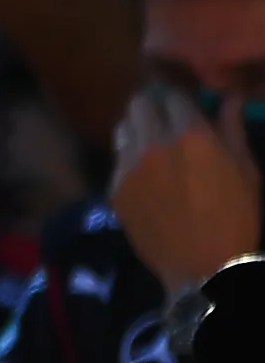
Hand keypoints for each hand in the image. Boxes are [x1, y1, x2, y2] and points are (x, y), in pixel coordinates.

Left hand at [113, 84, 261, 295]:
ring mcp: (129, 167)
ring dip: (137, 129)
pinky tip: (145, 173)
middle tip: (164, 120)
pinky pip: (118, 160)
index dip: (179, 99)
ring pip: (123, 129)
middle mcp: (154, 144)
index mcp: (191, 135)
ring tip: (152, 144)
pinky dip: (129, 158)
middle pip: (139, 105)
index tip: (184, 106)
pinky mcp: (115, 189)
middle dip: (152, 108)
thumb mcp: (246, 171)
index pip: (172, 96)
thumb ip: (232, 131)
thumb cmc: (236, 217)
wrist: (202, 266)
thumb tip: (228, 100)